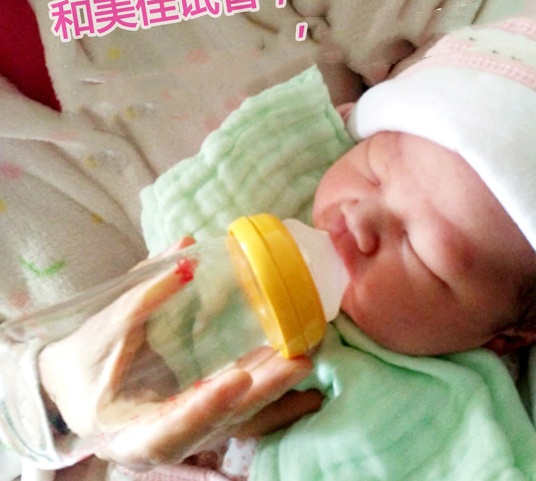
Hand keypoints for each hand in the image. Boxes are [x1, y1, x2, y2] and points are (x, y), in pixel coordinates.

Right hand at [39, 239, 317, 469]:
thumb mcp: (103, 329)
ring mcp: (189, 431)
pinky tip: (307, 386)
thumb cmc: (82, 361)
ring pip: (239, 421)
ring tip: (308, 359)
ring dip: (276, 394)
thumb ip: (142, 293)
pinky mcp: (205, 417)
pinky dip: (276, 403)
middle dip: (261, 396)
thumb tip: (186, 248)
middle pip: (219, 426)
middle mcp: (165, 439)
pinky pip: (245, 416)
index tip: (238, 380)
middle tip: (298, 362)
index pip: (169, 430)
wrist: (74, 387)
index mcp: (129, 430)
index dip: (203, 409)